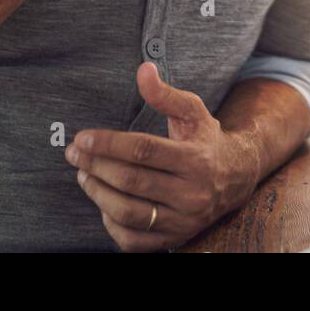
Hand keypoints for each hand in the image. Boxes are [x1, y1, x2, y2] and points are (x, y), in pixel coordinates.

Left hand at [66, 61, 259, 251]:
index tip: (82, 138)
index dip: (108, 144)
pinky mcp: (176, 238)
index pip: (143, 151)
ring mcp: (184, 220)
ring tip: (84, 175)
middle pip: (132, 181)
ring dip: (97, 193)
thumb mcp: (192, 111)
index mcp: (196, 159)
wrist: (236, 177)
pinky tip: (103, 203)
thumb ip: (165, 93)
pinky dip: (111, 223)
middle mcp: (192, 194)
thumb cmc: (206, 139)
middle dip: (96, 166)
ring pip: (129, 212)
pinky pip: (133, 240)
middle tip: (74, 154)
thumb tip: (143, 69)